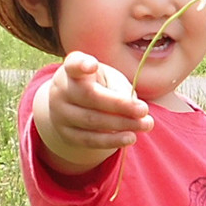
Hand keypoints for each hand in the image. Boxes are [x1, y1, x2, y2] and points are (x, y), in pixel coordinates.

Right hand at [37, 51, 152, 155]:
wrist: (74, 107)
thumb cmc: (98, 86)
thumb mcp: (108, 79)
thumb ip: (119, 89)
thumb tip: (133, 110)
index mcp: (72, 70)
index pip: (73, 64)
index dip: (82, 65)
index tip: (92, 65)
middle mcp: (61, 89)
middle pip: (89, 97)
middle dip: (119, 105)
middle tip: (144, 110)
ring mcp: (60, 113)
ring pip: (91, 121)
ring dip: (121, 124)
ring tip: (145, 125)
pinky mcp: (66, 134)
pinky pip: (90, 140)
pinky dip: (112, 140)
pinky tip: (130, 138)